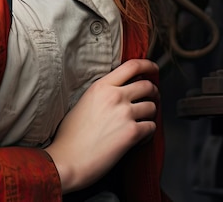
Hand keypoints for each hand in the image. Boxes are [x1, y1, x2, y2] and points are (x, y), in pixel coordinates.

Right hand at [45, 58, 158, 192]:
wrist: (68, 159)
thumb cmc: (71, 135)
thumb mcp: (84, 101)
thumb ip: (103, 93)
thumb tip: (120, 91)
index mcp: (101, 86)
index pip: (131, 66)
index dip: (147, 65)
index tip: (153, 68)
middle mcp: (114, 96)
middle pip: (147, 85)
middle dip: (154, 92)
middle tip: (153, 98)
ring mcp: (124, 113)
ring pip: (152, 107)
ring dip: (151, 115)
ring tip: (143, 121)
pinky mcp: (131, 133)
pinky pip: (151, 127)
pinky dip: (149, 133)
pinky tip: (140, 138)